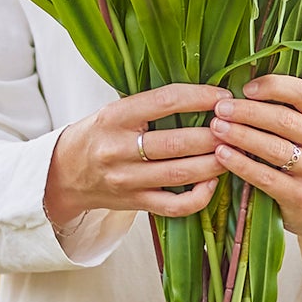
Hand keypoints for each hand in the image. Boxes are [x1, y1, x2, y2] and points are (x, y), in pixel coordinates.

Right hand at [45, 83, 224, 223]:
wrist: (64, 174)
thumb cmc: (98, 135)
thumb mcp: (115, 111)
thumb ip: (153, 105)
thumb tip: (207, 95)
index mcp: (114, 117)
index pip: (164, 101)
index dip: (199, 97)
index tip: (223, 96)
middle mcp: (118, 149)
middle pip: (177, 142)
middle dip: (215, 134)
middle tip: (238, 126)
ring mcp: (127, 180)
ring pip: (180, 173)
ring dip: (215, 163)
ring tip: (235, 150)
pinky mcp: (135, 204)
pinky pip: (175, 205)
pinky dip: (200, 197)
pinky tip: (213, 182)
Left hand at [210, 74, 301, 253]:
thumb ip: (289, 107)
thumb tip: (242, 85)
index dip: (272, 87)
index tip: (245, 88)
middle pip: (285, 120)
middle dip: (247, 111)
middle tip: (220, 108)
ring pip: (275, 148)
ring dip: (241, 135)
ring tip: (216, 127)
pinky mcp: (300, 196)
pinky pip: (266, 177)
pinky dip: (241, 164)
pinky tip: (222, 154)